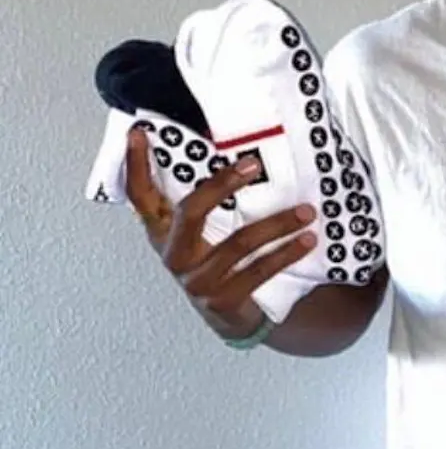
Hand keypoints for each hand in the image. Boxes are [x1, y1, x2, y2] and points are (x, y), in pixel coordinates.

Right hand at [125, 126, 316, 339]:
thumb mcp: (205, 231)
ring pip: (239, 242)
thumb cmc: (219, 259)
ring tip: (307, 211)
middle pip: (191, 212)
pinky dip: (287, 252)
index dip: (135, 165)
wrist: (234, 316)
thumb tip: (236, 149)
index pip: (140, 196)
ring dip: (278, 223)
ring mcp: (196, 280)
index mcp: (163, 231)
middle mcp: (174, 254)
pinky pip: (259, 270)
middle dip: (221, 185)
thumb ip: (209, 199)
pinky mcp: (222, 301)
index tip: (138, 133)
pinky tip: (307, 239)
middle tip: (253, 164)